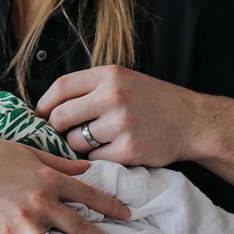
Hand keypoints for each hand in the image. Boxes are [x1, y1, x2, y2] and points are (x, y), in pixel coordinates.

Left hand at [36, 65, 202, 167]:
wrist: (193, 122)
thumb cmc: (154, 101)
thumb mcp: (124, 80)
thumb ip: (91, 88)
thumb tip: (49, 107)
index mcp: (109, 75)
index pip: (60, 87)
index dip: (44, 105)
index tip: (40, 116)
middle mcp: (113, 96)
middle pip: (61, 117)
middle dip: (56, 129)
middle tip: (63, 134)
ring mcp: (121, 124)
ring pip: (75, 141)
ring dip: (77, 146)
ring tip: (94, 142)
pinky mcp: (129, 150)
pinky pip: (95, 158)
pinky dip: (97, 158)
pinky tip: (111, 151)